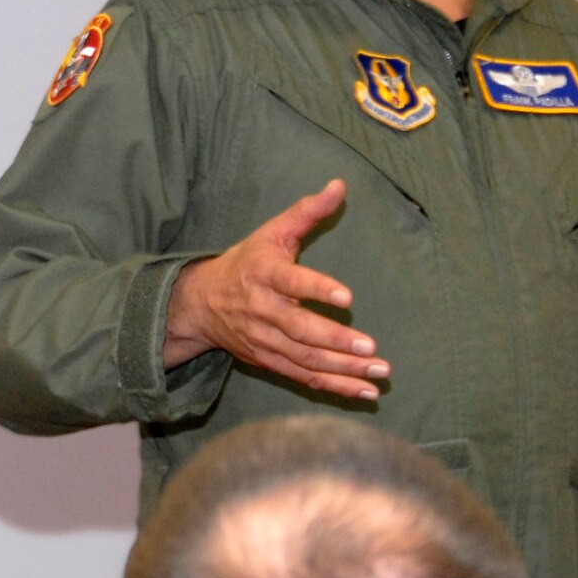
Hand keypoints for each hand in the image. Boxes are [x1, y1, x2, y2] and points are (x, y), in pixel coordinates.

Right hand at [164, 179, 387, 399]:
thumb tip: (340, 185)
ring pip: (305, 359)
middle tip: (371, 348)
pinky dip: (333, 387)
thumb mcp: (271, 232)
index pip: (292, 282)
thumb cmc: (246, 262)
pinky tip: (363, 392)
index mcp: (264, 274)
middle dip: (337, 341)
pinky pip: (303, 377)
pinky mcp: (268, 360)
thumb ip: (307, 212)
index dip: (318, 290)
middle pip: (301, 330)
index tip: (347, 298)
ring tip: (377, 372)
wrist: (200, 303)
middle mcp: (263, 310)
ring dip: (342, 369)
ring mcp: (264, 339)